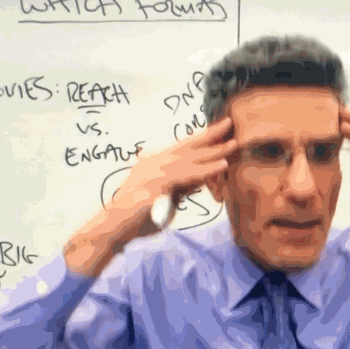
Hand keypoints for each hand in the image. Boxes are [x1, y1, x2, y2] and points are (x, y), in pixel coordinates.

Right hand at [110, 117, 237, 238]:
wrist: (115, 225)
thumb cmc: (137, 216)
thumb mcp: (164, 197)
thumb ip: (181, 186)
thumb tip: (201, 179)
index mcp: (152, 161)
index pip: (181, 146)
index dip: (200, 137)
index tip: (217, 129)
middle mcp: (153, 160)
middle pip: (187, 145)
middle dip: (209, 134)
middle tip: (229, 123)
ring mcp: (155, 170)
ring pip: (190, 158)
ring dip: (214, 151)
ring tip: (233, 144)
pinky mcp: (158, 182)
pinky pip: (188, 174)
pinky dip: (207, 169)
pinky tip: (222, 165)